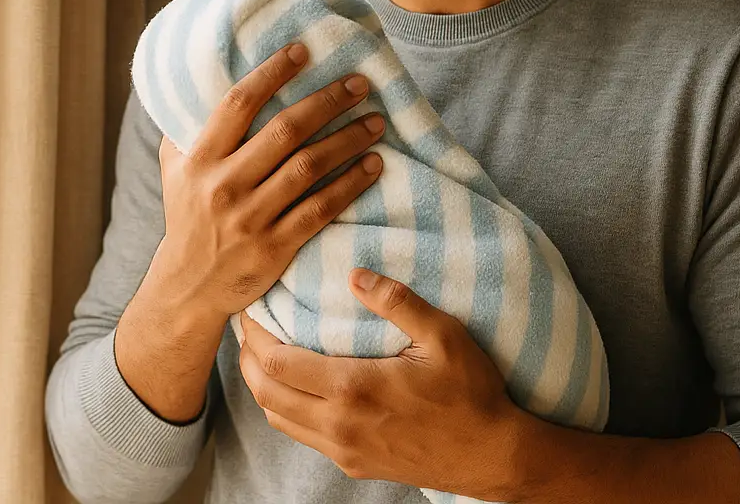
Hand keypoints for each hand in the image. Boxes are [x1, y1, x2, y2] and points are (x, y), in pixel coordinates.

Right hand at [146, 43, 386, 325]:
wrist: (188, 287)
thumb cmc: (188, 217)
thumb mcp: (174, 171)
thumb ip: (187, 129)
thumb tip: (204, 79)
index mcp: (200, 160)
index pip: (238, 104)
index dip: (272, 73)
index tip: (303, 50)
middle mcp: (224, 186)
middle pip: (284, 131)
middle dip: (327, 102)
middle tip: (360, 83)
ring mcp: (251, 218)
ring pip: (308, 168)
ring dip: (347, 140)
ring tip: (376, 121)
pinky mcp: (275, 247)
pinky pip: (321, 209)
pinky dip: (351, 185)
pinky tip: (373, 165)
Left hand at [238, 268, 526, 500]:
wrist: (492, 457)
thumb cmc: (472, 394)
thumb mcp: (444, 337)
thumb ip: (398, 302)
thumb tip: (355, 274)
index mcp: (354, 389)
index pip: (278, 363)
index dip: (256, 335)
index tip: (253, 308)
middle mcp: (339, 425)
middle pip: (265, 393)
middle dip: (247, 358)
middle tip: (250, 327)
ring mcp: (344, 450)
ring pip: (278, 419)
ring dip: (262, 386)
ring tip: (264, 353)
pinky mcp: (353, 465)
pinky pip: (302, 436)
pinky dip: (285, 409)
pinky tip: (297, 386)